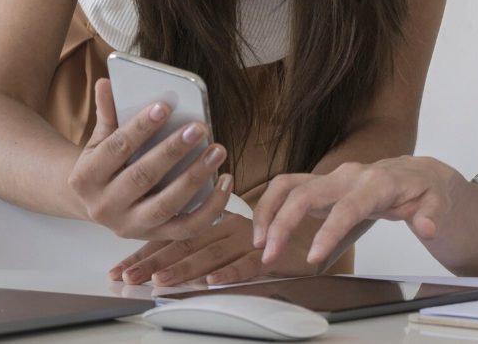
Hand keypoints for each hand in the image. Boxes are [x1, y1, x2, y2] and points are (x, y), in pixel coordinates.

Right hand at [67, 78, 230, 239]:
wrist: (95, 204)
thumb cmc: (105, 165)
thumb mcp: (99, 141)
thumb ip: (107, 114)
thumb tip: (106, 82)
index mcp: (86, 178)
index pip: (116, 148)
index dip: (140, 127)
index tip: (164, 106)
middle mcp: (104, 207)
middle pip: (142, 177)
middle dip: (172, 151)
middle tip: (200, 127)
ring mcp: (131, 226)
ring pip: (166, 204)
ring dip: (195, 177)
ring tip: (217, 151)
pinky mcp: (156, 237)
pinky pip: (188, 227)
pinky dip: (211, 207)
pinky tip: (226, 180)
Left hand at [110, 212, 337, 285]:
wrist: (354, 196)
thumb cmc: (304, 220)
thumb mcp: (260, 230)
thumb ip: (231, 240)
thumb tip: (194, 263)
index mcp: (231, 219)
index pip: (181, 234)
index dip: (151, 250)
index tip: (123, 267)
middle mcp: (240, 225)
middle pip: (189, 244)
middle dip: (155, 263)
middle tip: (129, 279)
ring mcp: (260, 237)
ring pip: (215, 252)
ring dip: (186, 268)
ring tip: (162, 282)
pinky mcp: (282, 251)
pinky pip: (253, 263)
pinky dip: (232, 272)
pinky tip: (212, 281)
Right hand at [252, 156, 459, 266]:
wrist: (417, 173)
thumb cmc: (424, 189)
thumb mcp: (437, 201)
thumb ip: (432, 215)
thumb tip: (426, 227)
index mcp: (376, 183)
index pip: (348, 207)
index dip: (329, 230)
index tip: (314, 256)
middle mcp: (348, 176)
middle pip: (306, 192)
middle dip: (283, 221)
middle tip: (270, 254)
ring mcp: (332, 178)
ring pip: (289, 185)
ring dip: (268, 211)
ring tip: (260, 243)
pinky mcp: (321, 184)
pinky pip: (288, 188)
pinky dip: (270, 206)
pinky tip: (264, 231)